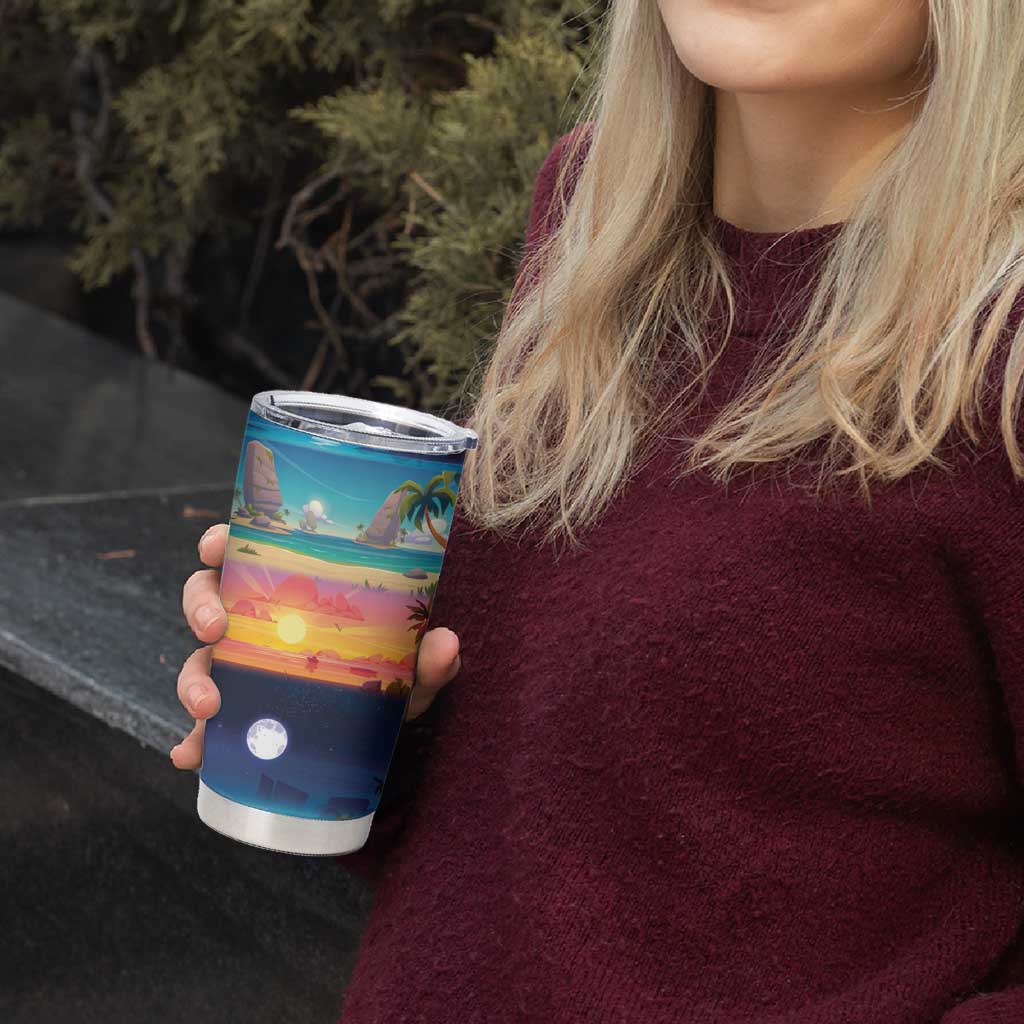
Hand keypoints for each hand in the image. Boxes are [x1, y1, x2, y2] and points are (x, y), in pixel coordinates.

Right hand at [169, 523, 461, 769]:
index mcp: (291, 592)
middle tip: (215, 628)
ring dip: (192, 680)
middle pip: (206, 598)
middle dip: (200, 608)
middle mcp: (257, 624)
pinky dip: (193, 742)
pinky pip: (204, 727)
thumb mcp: (410, 670)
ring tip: (208, 707)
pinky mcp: (239, 717)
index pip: (247, 554)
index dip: (221, 542)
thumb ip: (427, 659)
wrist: (380, 733)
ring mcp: (242, 670)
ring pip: (198, 660)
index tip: (216, 545)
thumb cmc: (390, 679)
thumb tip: (447, 643)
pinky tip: (191, 756)